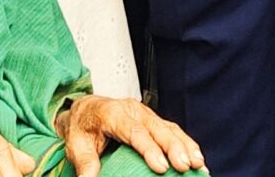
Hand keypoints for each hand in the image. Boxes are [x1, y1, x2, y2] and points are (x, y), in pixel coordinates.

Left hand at [58, 95, 205, 176]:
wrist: (84, 109)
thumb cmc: (82, 127)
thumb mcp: (75, 145)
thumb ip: (85, 163)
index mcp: (112, 113)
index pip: (134, 131)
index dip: (149, 149)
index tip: (161, 167)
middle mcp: (132, 110)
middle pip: (157, 128)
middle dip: (174, 147)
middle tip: (186, 166)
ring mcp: (144, 113)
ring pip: (168, 127)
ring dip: (185, 145)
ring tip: (198, 164)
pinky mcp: (152, 120)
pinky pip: (171, 129)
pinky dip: (185, 143)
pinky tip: (196, 157)